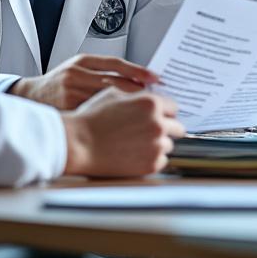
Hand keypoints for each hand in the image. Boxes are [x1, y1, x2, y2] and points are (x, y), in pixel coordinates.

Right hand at [9, 54, 158, 109]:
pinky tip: (126, 130)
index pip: (117, 65)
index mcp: (82, 63)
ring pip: (109, 104)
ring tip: (145, 118)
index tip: (156, 79)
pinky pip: (98, 120)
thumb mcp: (80, 66)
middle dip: (139, 94)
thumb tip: (136, 77)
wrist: (32, 97)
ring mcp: (72, 95)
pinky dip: (114, 124)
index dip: (139, 72)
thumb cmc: (59, 83)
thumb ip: (104, 69)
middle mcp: (77, 77)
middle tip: (157, 102)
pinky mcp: (70, 113)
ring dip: (129, 111)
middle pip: (116, 85)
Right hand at [61, 88, 184, 176]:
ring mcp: (156, 146)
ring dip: (158, 144)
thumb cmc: (93, 118)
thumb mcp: (115, 94)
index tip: (157, 116)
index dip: (163, 111)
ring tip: (136, 143)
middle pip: (177, 127)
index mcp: (151, 103)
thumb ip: (138, 93)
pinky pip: (161, 161)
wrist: (78, 144)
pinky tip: (134, 154)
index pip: (173, 107)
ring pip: (168, 145)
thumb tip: (151, 93)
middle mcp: (158, 124)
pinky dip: (151, 159)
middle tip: (148, 131)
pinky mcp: (151, 164)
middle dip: (165, 128)